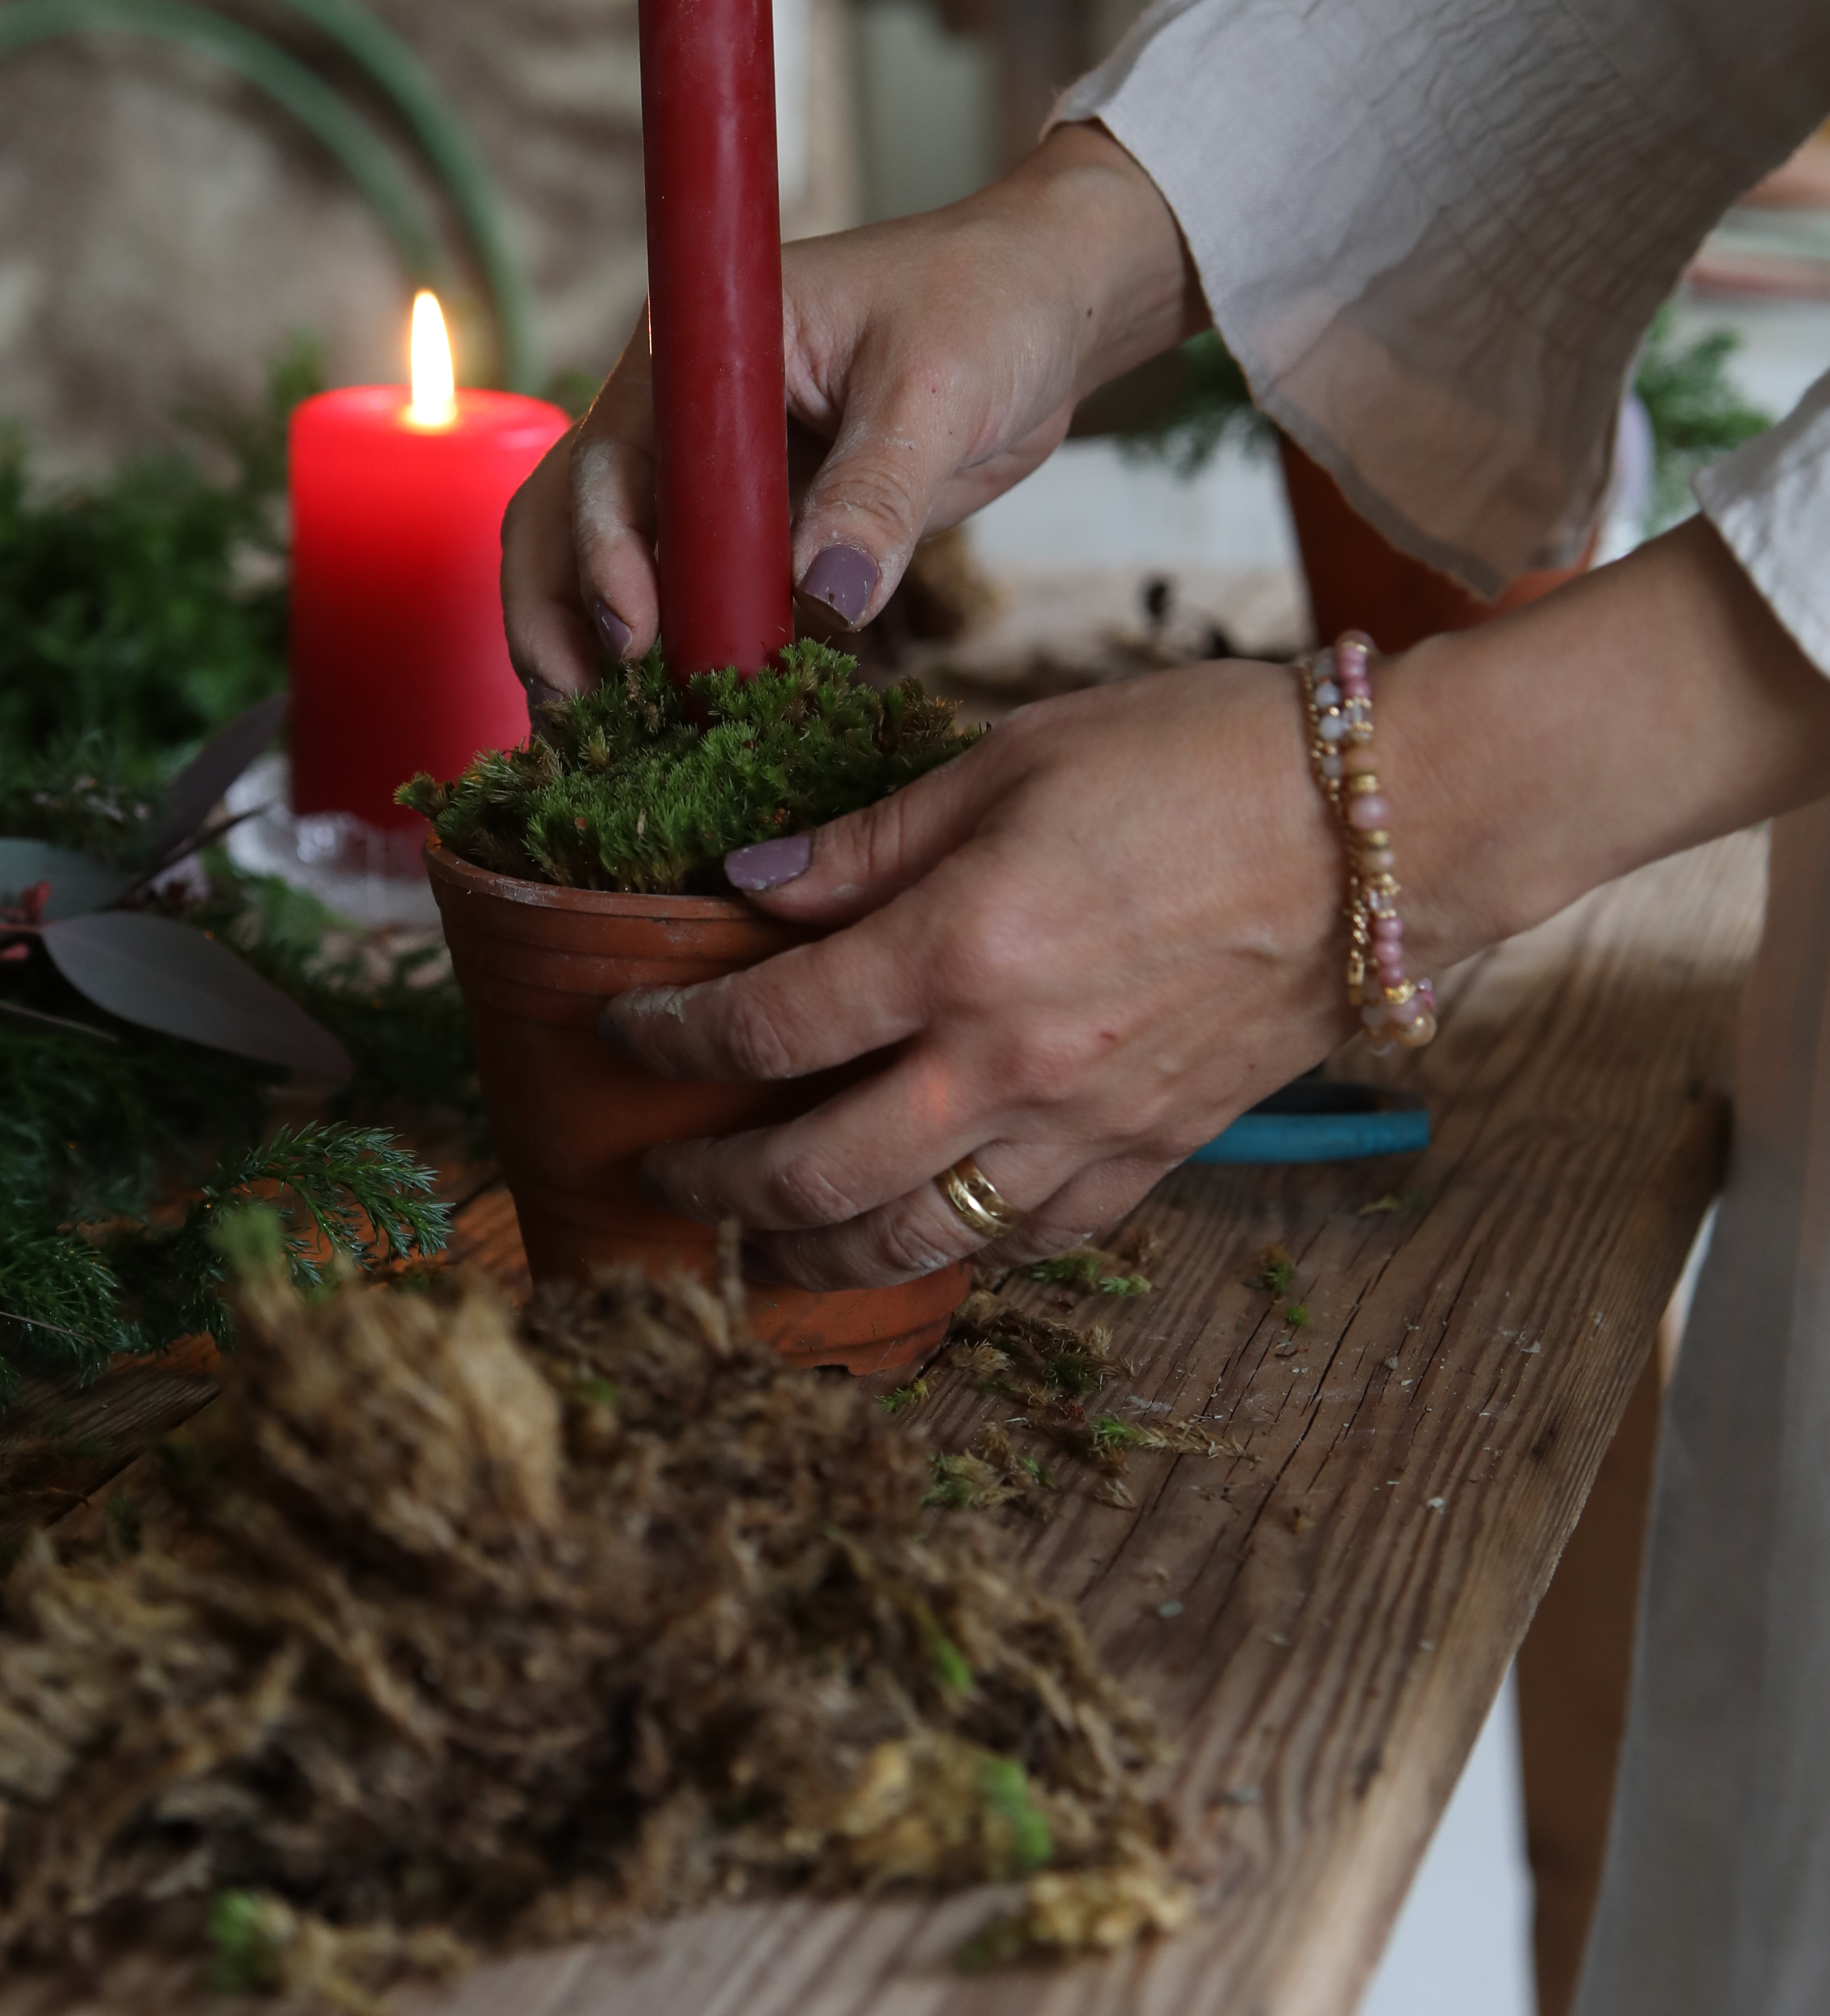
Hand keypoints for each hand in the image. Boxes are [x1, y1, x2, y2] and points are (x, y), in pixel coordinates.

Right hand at [501, 124, 1196, 698]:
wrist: (1044, 311)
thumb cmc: (987, 307)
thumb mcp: (935, 391)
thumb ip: (877, 495)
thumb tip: (823, 601)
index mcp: (697, 348)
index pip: (610, 459)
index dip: (602, 553)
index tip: (634, 637)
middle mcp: (678, 407)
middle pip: (568, 517)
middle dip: (559, 617)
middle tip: (584, 721)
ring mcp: (708, 470)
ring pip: (608, 564)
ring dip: (595, 650)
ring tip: (605, 745)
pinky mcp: (753, 524)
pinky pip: (692, 594)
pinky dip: (678, 656)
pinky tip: (675, 727)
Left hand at [599, 661, 1342, 1287]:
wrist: (1388, 828)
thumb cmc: (1202, 759)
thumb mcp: (1013, 757)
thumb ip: (870, 840)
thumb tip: (748, 887)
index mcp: (959, 950)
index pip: (766, 1028)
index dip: (672, 1038)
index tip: (626, 1032)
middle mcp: (1008, 1063)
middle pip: (813, 1175)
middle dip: (713, 1189)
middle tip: (660, 1175)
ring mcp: (1084, 1128)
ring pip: (913, 1242)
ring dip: (813, 1258)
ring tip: (759, 1247)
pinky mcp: (1152, 1156)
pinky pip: (1027, 1241)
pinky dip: (953, 1254)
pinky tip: (914, 1235)